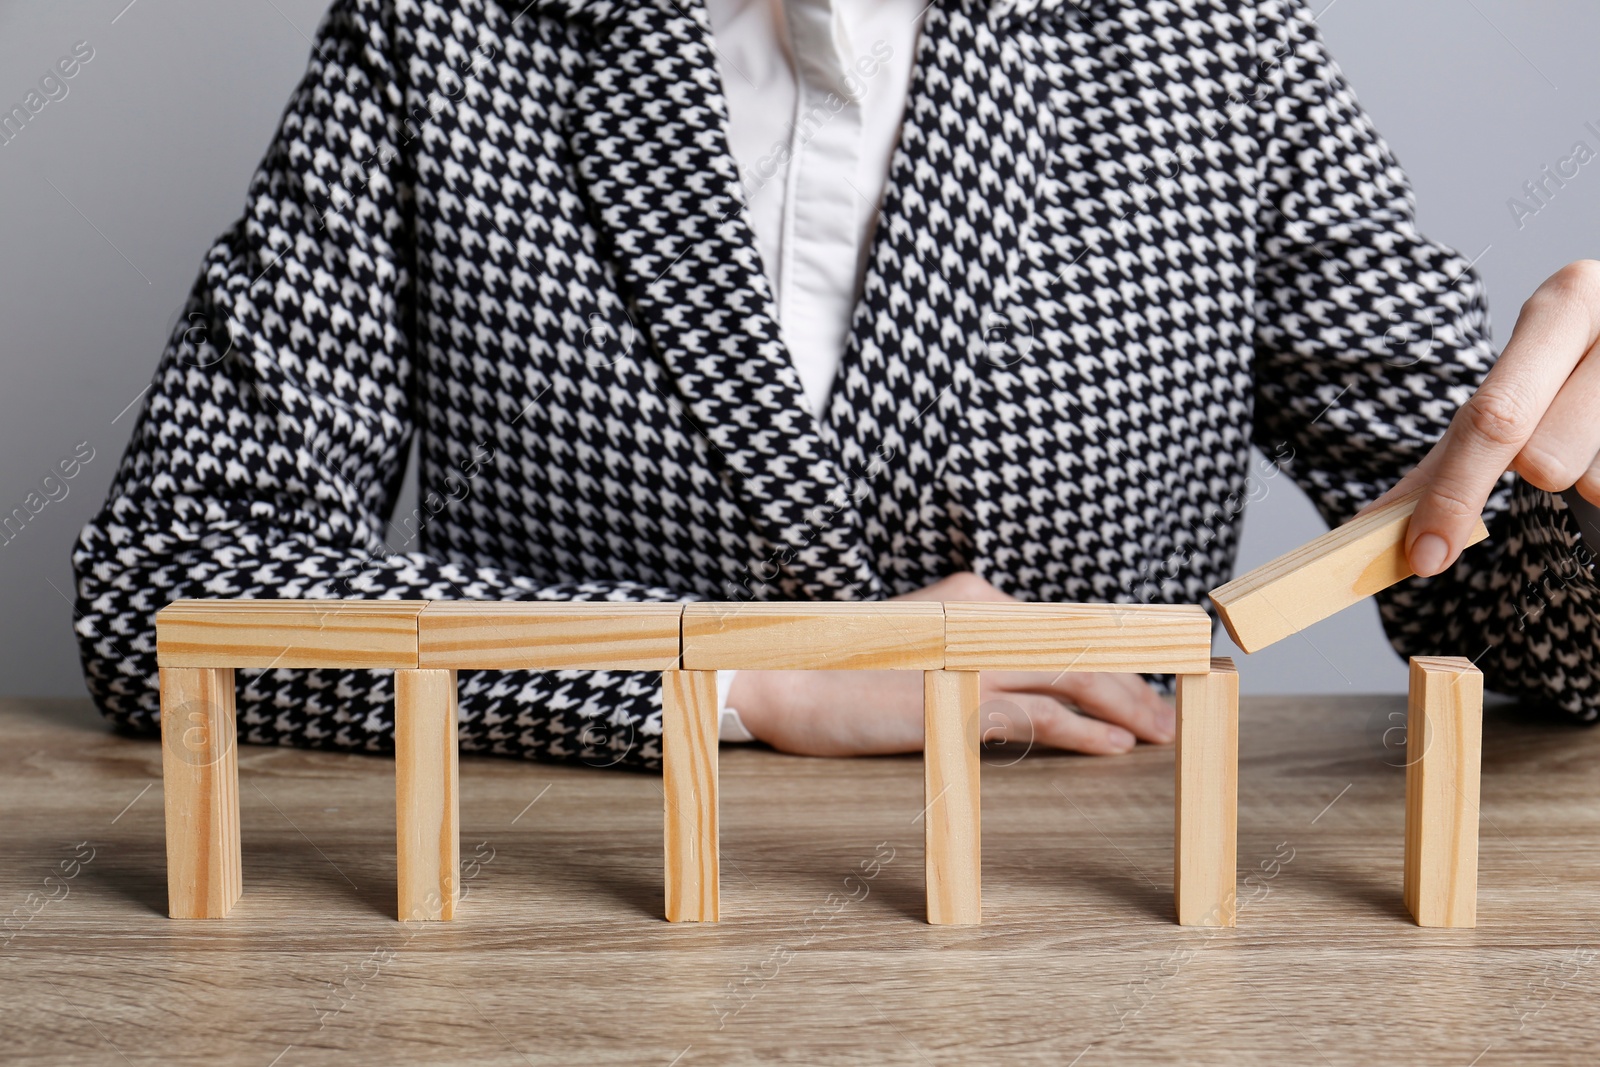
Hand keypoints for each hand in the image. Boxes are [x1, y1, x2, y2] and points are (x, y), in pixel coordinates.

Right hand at [726, 572, 1174, 756]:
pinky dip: (1081, 731)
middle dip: (1131, 680)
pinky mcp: (955, 696)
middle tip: (1167, 710)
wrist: (777, 678)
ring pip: (1070, 677)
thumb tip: (1032, 693)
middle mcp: (979, 615)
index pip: (1061, 625)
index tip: (1146, 675)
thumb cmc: (841, 674)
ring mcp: (969, 654)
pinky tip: (1111, 746)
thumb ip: (972, 659)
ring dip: (1121, 706)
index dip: (1112, 650)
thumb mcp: (919, 654)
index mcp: (971, 599)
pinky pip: (1036, 715)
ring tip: (1156, 731)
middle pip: (1079, 646)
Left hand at [1378, 260, 1599, 575]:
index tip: (1423, 558)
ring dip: (1589, 477)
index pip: (1493, 418)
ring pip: (1597, 480)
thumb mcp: (1510, 393)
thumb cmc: (1569, 377)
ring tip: (1598, 433)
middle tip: (1545, 456)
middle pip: (1548, 458)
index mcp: (1565, 301)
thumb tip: (1368, 529)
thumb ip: (1444, 459)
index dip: (1453, 496)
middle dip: (1536, 474)